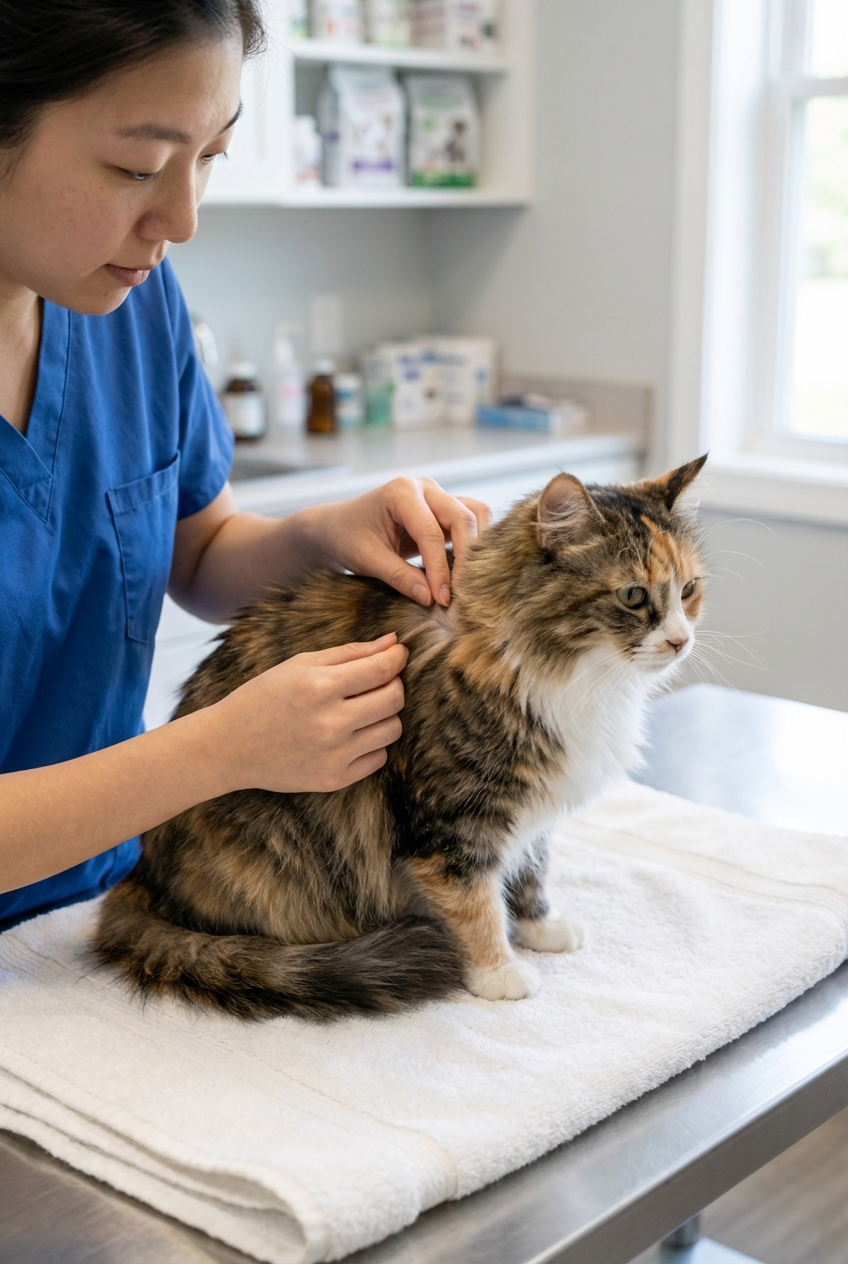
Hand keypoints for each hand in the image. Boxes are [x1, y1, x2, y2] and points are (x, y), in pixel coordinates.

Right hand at [208, 634, 407, 792]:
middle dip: (394, 684)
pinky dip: (372, 744)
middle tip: (376, 681)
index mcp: (319, 687)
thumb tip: (393, 642)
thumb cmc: (264, 697)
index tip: (398, 654)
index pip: (383, 669)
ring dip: (384, 715)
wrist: (228, 746)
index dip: (398, 658)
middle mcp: (329, 723)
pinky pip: (379, 758)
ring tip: (360, 709)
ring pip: (392, 729)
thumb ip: (350, 653)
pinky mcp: (334, 780)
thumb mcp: (300, 665)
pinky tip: (350, 735)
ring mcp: (333, 755)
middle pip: (394, 699)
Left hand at [311, 477, 491, 606]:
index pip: (431, 533)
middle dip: (465, 558)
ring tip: (468, 580)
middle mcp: (424, 487)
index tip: (442, 599)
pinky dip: (475, 542)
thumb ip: (400, 577)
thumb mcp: (368, 560)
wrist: (341, 526)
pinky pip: (471, 519)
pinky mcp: (445, 508)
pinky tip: (467, 568)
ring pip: (475, 514)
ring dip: (477, 546)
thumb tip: (431, 599)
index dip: (439, 569)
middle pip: (461, 518)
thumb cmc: (349, 538)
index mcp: (401, 492)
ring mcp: (438, 495)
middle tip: (459, 594)